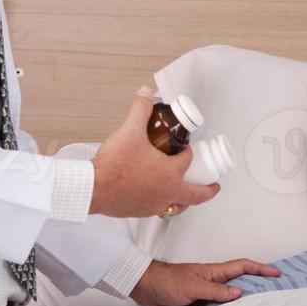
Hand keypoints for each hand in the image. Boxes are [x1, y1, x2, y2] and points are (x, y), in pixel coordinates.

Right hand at [89, 87, 221, 217]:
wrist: (93, 188)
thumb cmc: (115, 165)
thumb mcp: (130, 130)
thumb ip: (140, 109)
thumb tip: (146, 93)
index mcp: (170, 174)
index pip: (188, 161)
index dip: (188, 152)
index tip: (186, 148)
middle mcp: (165, 194)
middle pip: (195, 196)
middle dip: (207, 191)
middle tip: (213, 187)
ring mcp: (152, 206)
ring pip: (176, 207)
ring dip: (183, 200)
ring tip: (185, 195)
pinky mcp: (137, 212)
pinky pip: (156, 210)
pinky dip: (161, 204)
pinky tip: (154, 196)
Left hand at [129, 258, 281, 305]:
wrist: (146, 288)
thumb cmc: (168, 282)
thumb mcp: (193, 286)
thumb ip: (215, 291)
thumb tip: (239, 293)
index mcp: (215, 272)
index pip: (243, 267)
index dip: (261, 269)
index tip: (277, 273)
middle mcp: (214, 282)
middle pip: (241, 282)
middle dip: (259, 285)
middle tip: (276, 295)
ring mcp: (207, 294)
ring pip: (230, 298)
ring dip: (243, 303)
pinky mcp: (199, 305)